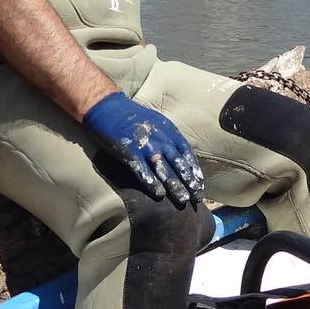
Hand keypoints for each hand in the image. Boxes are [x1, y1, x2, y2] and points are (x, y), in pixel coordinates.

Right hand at [82, 92, 203, 206]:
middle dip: (189, 183)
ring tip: (183, 200)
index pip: (188, 156)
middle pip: (179, 165)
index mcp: (170, 133)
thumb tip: (182, 157)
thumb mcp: (159, 124)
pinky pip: (143, 170)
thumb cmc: (135, 118)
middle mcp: (161, 140)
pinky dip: (152, 183)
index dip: (195, 172)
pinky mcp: (130, 153)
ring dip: (175, 186)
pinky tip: (159, 195)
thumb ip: (170, 139)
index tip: (200, 187)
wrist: (109, 108)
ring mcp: (146, 146)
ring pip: (164, 170)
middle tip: (197, 199)